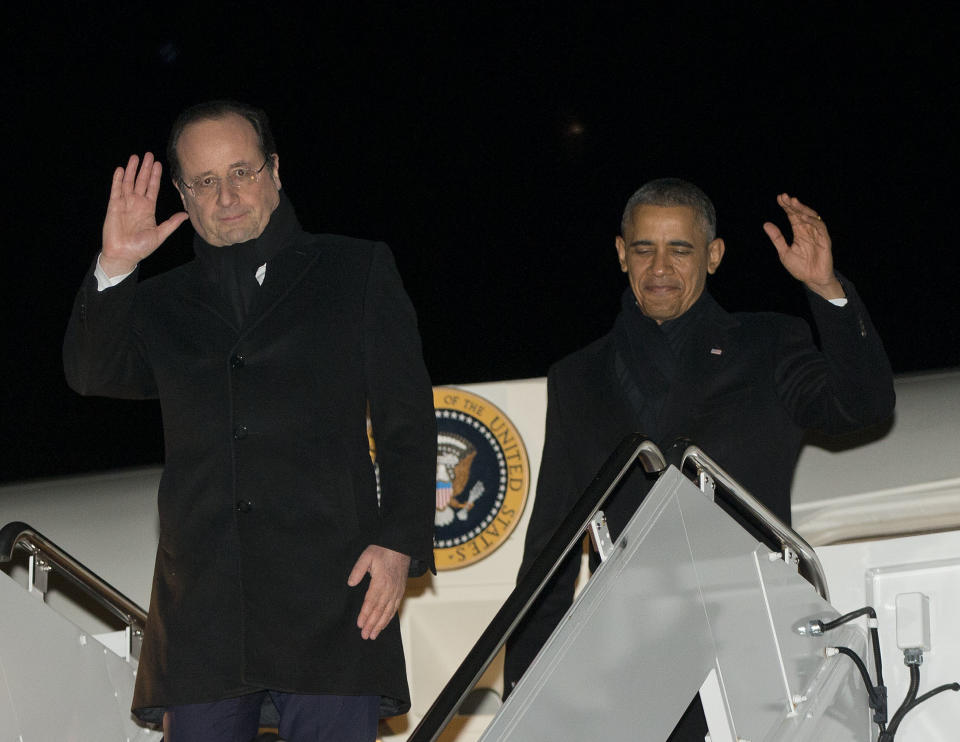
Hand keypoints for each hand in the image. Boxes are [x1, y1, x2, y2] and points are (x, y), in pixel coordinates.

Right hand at [100, 153, 188, 276]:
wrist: (124, 254)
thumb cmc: (141, 247)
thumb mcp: (160, 234)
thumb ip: (172, 223)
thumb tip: (186, 215)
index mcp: (148, 209)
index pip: (152, 188)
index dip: (155, 176)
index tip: (158, 164)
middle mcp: (136, 204)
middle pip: (142, 182)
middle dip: (145, 168)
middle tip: (148, 154)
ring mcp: (125, 203)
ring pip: (129, 182)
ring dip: (132, 170)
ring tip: (135, 157)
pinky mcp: (114, 206)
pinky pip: (116, 190)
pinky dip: (118, 180)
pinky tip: (121, 169)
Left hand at [347, 545, 410, 639]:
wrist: (401, 546)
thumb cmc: (383, 550)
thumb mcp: (367, 555)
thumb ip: (358, 569)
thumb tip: (351, 583)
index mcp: (380, 581)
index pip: (371, 602)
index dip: (365, 614)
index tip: (360, 625)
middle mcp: (390, 589)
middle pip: (379, 610)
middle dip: (372, 624)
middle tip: (365, 635)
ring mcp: (396, 591)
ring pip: (388, 611)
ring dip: (380, 624)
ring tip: (373, 635)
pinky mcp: (400, 591)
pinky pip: (395, 608)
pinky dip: (389, 618)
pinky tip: (384, 624)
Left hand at [762, 193, 843, 299]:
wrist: (812, 280)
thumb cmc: (799, 267)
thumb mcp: (784, 252)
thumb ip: (777, 238)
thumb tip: (766, 224)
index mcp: (799, 232)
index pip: (793, 216)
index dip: (786, 207)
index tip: (779, 198)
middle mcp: (808, 230)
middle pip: (801, 214)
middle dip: (793, 205)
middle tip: (784, 196)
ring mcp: (817, 234)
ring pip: (811, 217)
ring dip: (802, 209)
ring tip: (793, 202)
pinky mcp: (825, 240)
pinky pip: (820, 227)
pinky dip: (812, 221)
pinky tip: (803, 217)